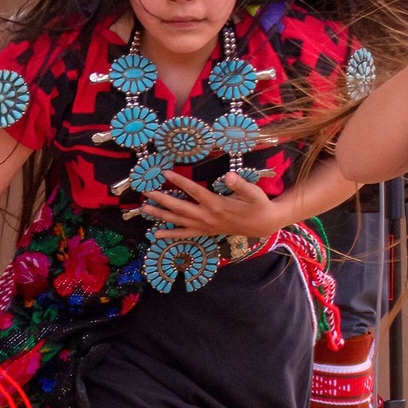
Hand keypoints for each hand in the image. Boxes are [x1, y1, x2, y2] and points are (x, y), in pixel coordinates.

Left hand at [141, 169, 286, 239]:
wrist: (262, 224)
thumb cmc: (258, 204)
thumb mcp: (253, 192)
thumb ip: (239, 184)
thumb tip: (229, 176)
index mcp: (216, 204)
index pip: (194, 191)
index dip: (179, 181)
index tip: (165, 173)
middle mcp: (207, 217)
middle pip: (180, 208)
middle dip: (162, 200)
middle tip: (146, 192)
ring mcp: (205, 226)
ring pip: (178, 222)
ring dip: (160, 215)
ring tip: (145, 210)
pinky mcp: (205, 232)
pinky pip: (185, 234)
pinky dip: (170, 234)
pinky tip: (156, 234)